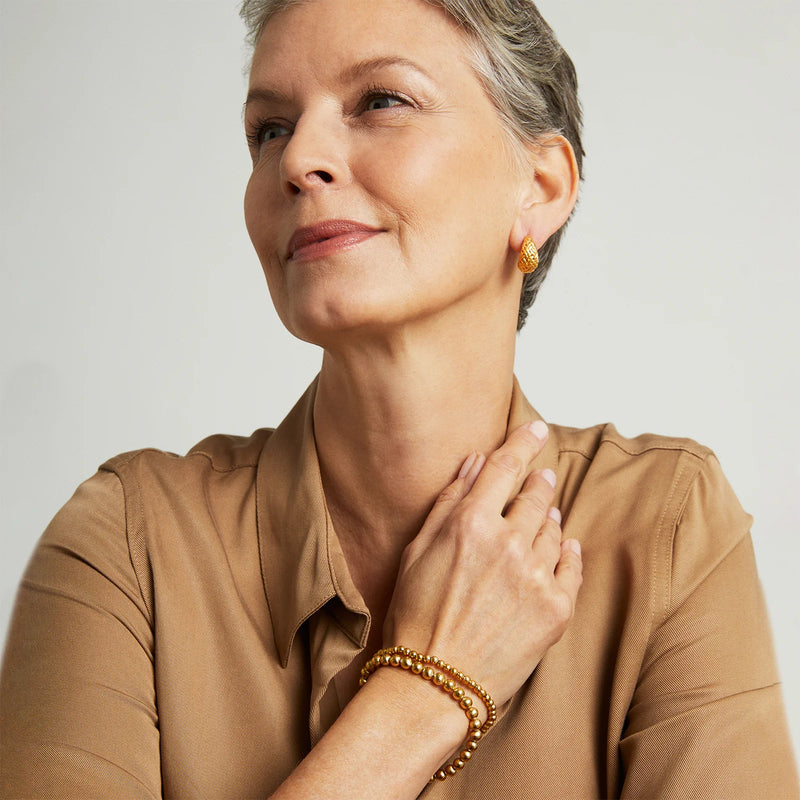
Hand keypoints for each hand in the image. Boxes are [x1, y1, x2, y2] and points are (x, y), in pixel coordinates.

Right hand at [383, 421, 582, 708]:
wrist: (434, 684)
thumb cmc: (416, 616)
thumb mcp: (418, 550)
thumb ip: (450, 502)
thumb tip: (474, 463)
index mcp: (470, 523)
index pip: (505, 467)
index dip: (522, 442)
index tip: (536, 428)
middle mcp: (507, 544)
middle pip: (536, 497)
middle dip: (539, 483)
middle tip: (542, 478)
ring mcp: (535, 577)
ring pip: (554, 531)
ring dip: (550, 519)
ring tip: (545, 519)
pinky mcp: (556, 610)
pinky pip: (572, 567)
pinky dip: (570, 553)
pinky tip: (567, 547)